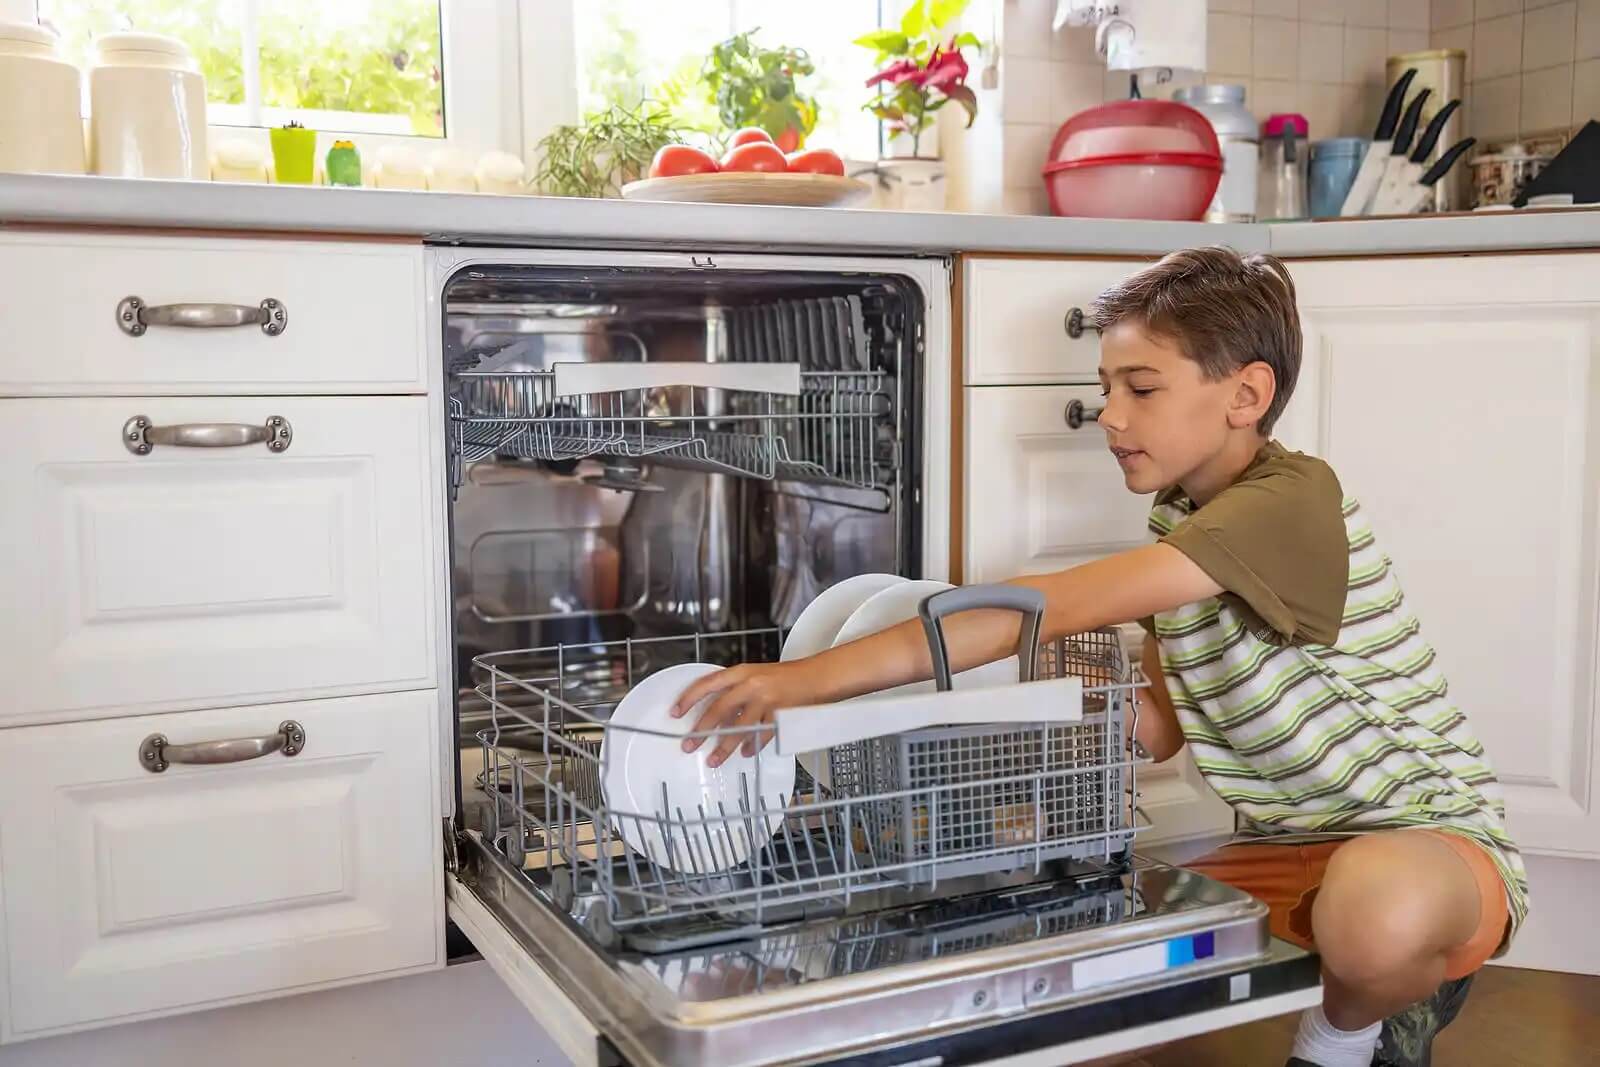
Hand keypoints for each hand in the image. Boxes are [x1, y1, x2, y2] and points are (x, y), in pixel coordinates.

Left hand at [671, 660, 826, 767]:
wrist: (816, 676)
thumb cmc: (784, 677)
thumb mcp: (755, 675)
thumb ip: (734, 690)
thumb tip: (712, 714)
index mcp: (741, 672)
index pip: (707, 684)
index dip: (688, 698)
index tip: (676, 712)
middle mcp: (751, 685)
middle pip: (719, 709)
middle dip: (702, 730)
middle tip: (689, 744)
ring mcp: (766, 701)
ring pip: (738, 728)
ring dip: (724, 746)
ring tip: (714, 759)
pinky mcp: (779, 716)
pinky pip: (761, 736)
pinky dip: (751, 747)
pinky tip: (745, 752)